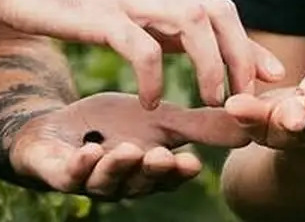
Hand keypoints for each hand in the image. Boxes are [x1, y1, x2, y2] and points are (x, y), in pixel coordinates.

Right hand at [0, 0, 284, 107]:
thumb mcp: (120, 4)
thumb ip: (155, 20)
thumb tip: (190, 40)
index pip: (217, 10)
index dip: (248, 43)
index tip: (274, 75)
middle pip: (217, 10)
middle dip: (241, 52)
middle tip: (250, 97)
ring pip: (191, 21)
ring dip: (210, 63)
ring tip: (211, 101)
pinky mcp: (99, 14)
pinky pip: (140, 44)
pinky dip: (154, 75)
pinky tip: (152, 103)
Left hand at [8, 91, 250, 199]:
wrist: (55, 130)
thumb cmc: (115, 127)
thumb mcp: (161, 121)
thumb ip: (201, 125)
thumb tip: (249, 123)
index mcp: (150, 170)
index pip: (169, 175)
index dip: (178, 172)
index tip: (192, 162)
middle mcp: (123, 182)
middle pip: (140, 183)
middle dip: (151, 172)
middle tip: (161, 156)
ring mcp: (90, 180)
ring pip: (107, 181)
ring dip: (119, 168)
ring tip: (129, 150)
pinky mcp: (58, 173)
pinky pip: (69, 176)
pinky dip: (80, 166)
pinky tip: (88, 152)